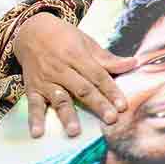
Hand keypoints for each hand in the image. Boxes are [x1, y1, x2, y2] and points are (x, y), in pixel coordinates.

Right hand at [13, 12, 136, 137]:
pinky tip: (38, 133)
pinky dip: (35, 119)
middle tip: (110, 119)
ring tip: (74, 132)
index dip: (111, 90)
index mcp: (77, 55)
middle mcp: (61, 69)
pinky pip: (33, 105)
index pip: (98, 76)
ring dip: (67, 116)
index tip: (122, 105)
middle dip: (97, 104)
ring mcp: (46, 80)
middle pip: (82, 89)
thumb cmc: (63, 36)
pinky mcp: (32, 88)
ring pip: (59, 99)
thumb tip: (133, 63)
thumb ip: (107, 58)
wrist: (31, 30)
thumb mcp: (86, 42)